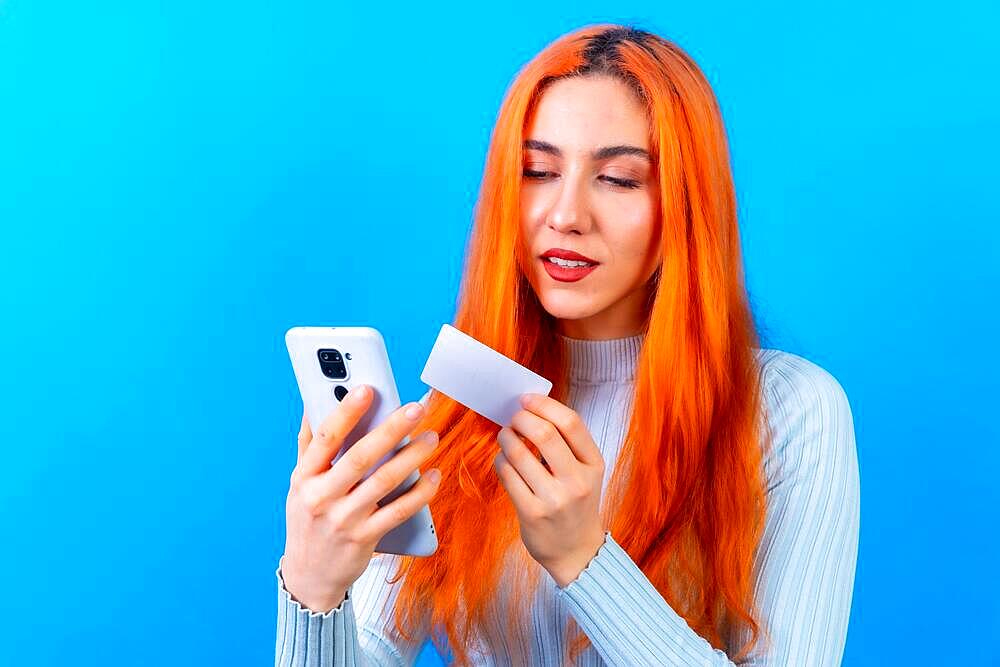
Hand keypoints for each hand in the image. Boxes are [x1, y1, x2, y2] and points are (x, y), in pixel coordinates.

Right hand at [281, 385, 442, 611]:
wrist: (309, 576)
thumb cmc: (309, 520)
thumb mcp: (299, 484)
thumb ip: (309, 446)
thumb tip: (313, 405)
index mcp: (304, 477)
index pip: (325, 438)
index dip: (346, 412)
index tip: (367, 388)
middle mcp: (321, 497)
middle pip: (360, 457)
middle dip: (391, 429)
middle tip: (416, 408)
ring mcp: (344, 520)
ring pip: (384, 482)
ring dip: (412, 457)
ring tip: (431, 437)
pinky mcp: (365, 539)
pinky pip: (398, 512)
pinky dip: (419, 493)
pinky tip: (433, 476)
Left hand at [492, 393, 606, 587]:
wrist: (576, 551)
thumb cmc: (576, 504)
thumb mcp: (585, 472)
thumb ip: (567, 444)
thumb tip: (532, 408)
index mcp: (593, 465)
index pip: (571, 423)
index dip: (544, 405)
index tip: (526, 399)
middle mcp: (577, 482)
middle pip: (544, 434)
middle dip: (521, 419)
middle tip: (513, 419)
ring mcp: (554, 499)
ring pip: (519, 453)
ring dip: (506, 438)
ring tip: (506, 437)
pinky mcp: (531, 513)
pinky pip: (507, 474)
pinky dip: (500, 460)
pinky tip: (504, 461)